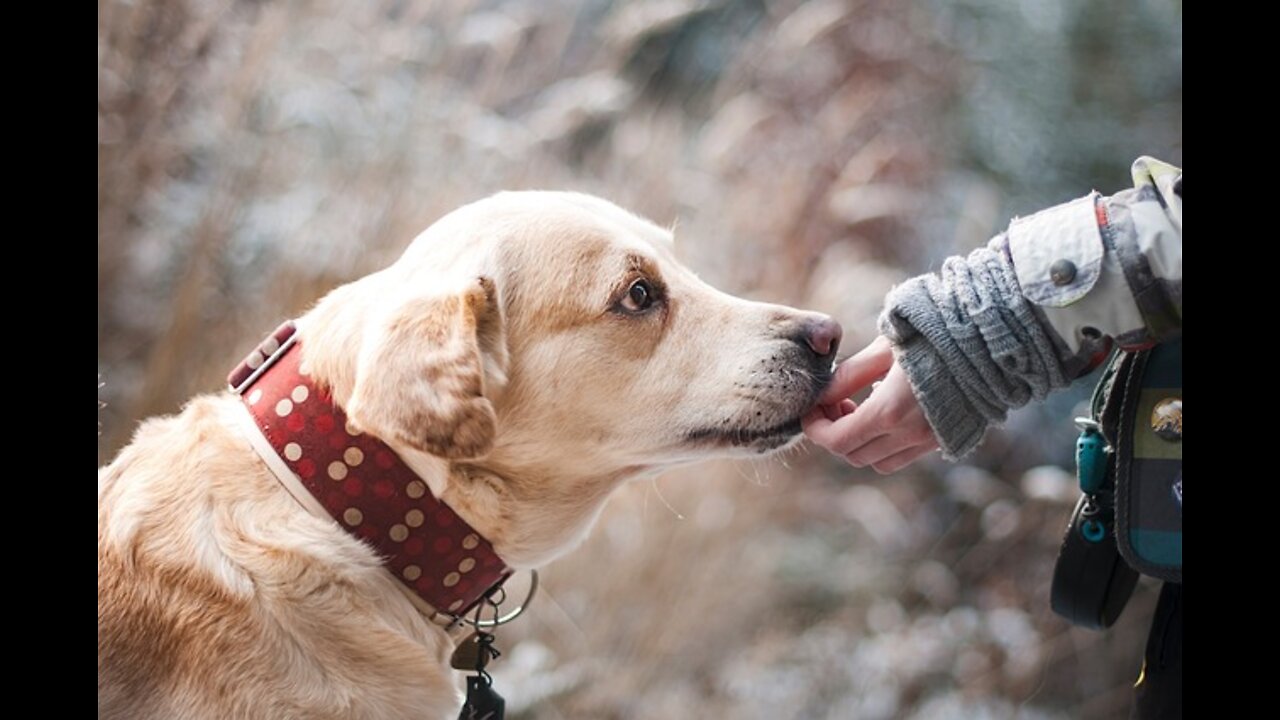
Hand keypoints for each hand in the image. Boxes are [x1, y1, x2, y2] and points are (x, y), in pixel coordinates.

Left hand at [803, 335, 938, 473]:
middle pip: (853, 455)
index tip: (811, 409)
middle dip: (834, 433)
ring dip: (860, 442)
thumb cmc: (933, 335)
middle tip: (834, 403)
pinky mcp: (944, 439)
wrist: (990, 340)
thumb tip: (821, 395)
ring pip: (878, 462)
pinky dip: (885, 444)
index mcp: (890, 411)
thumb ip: (849, 375)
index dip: (815, 428)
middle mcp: (910, 434)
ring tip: (858, 408)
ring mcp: (930, 441)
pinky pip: (903, 456)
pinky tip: (886, 411)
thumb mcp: (884, 348)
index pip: (837, 440)